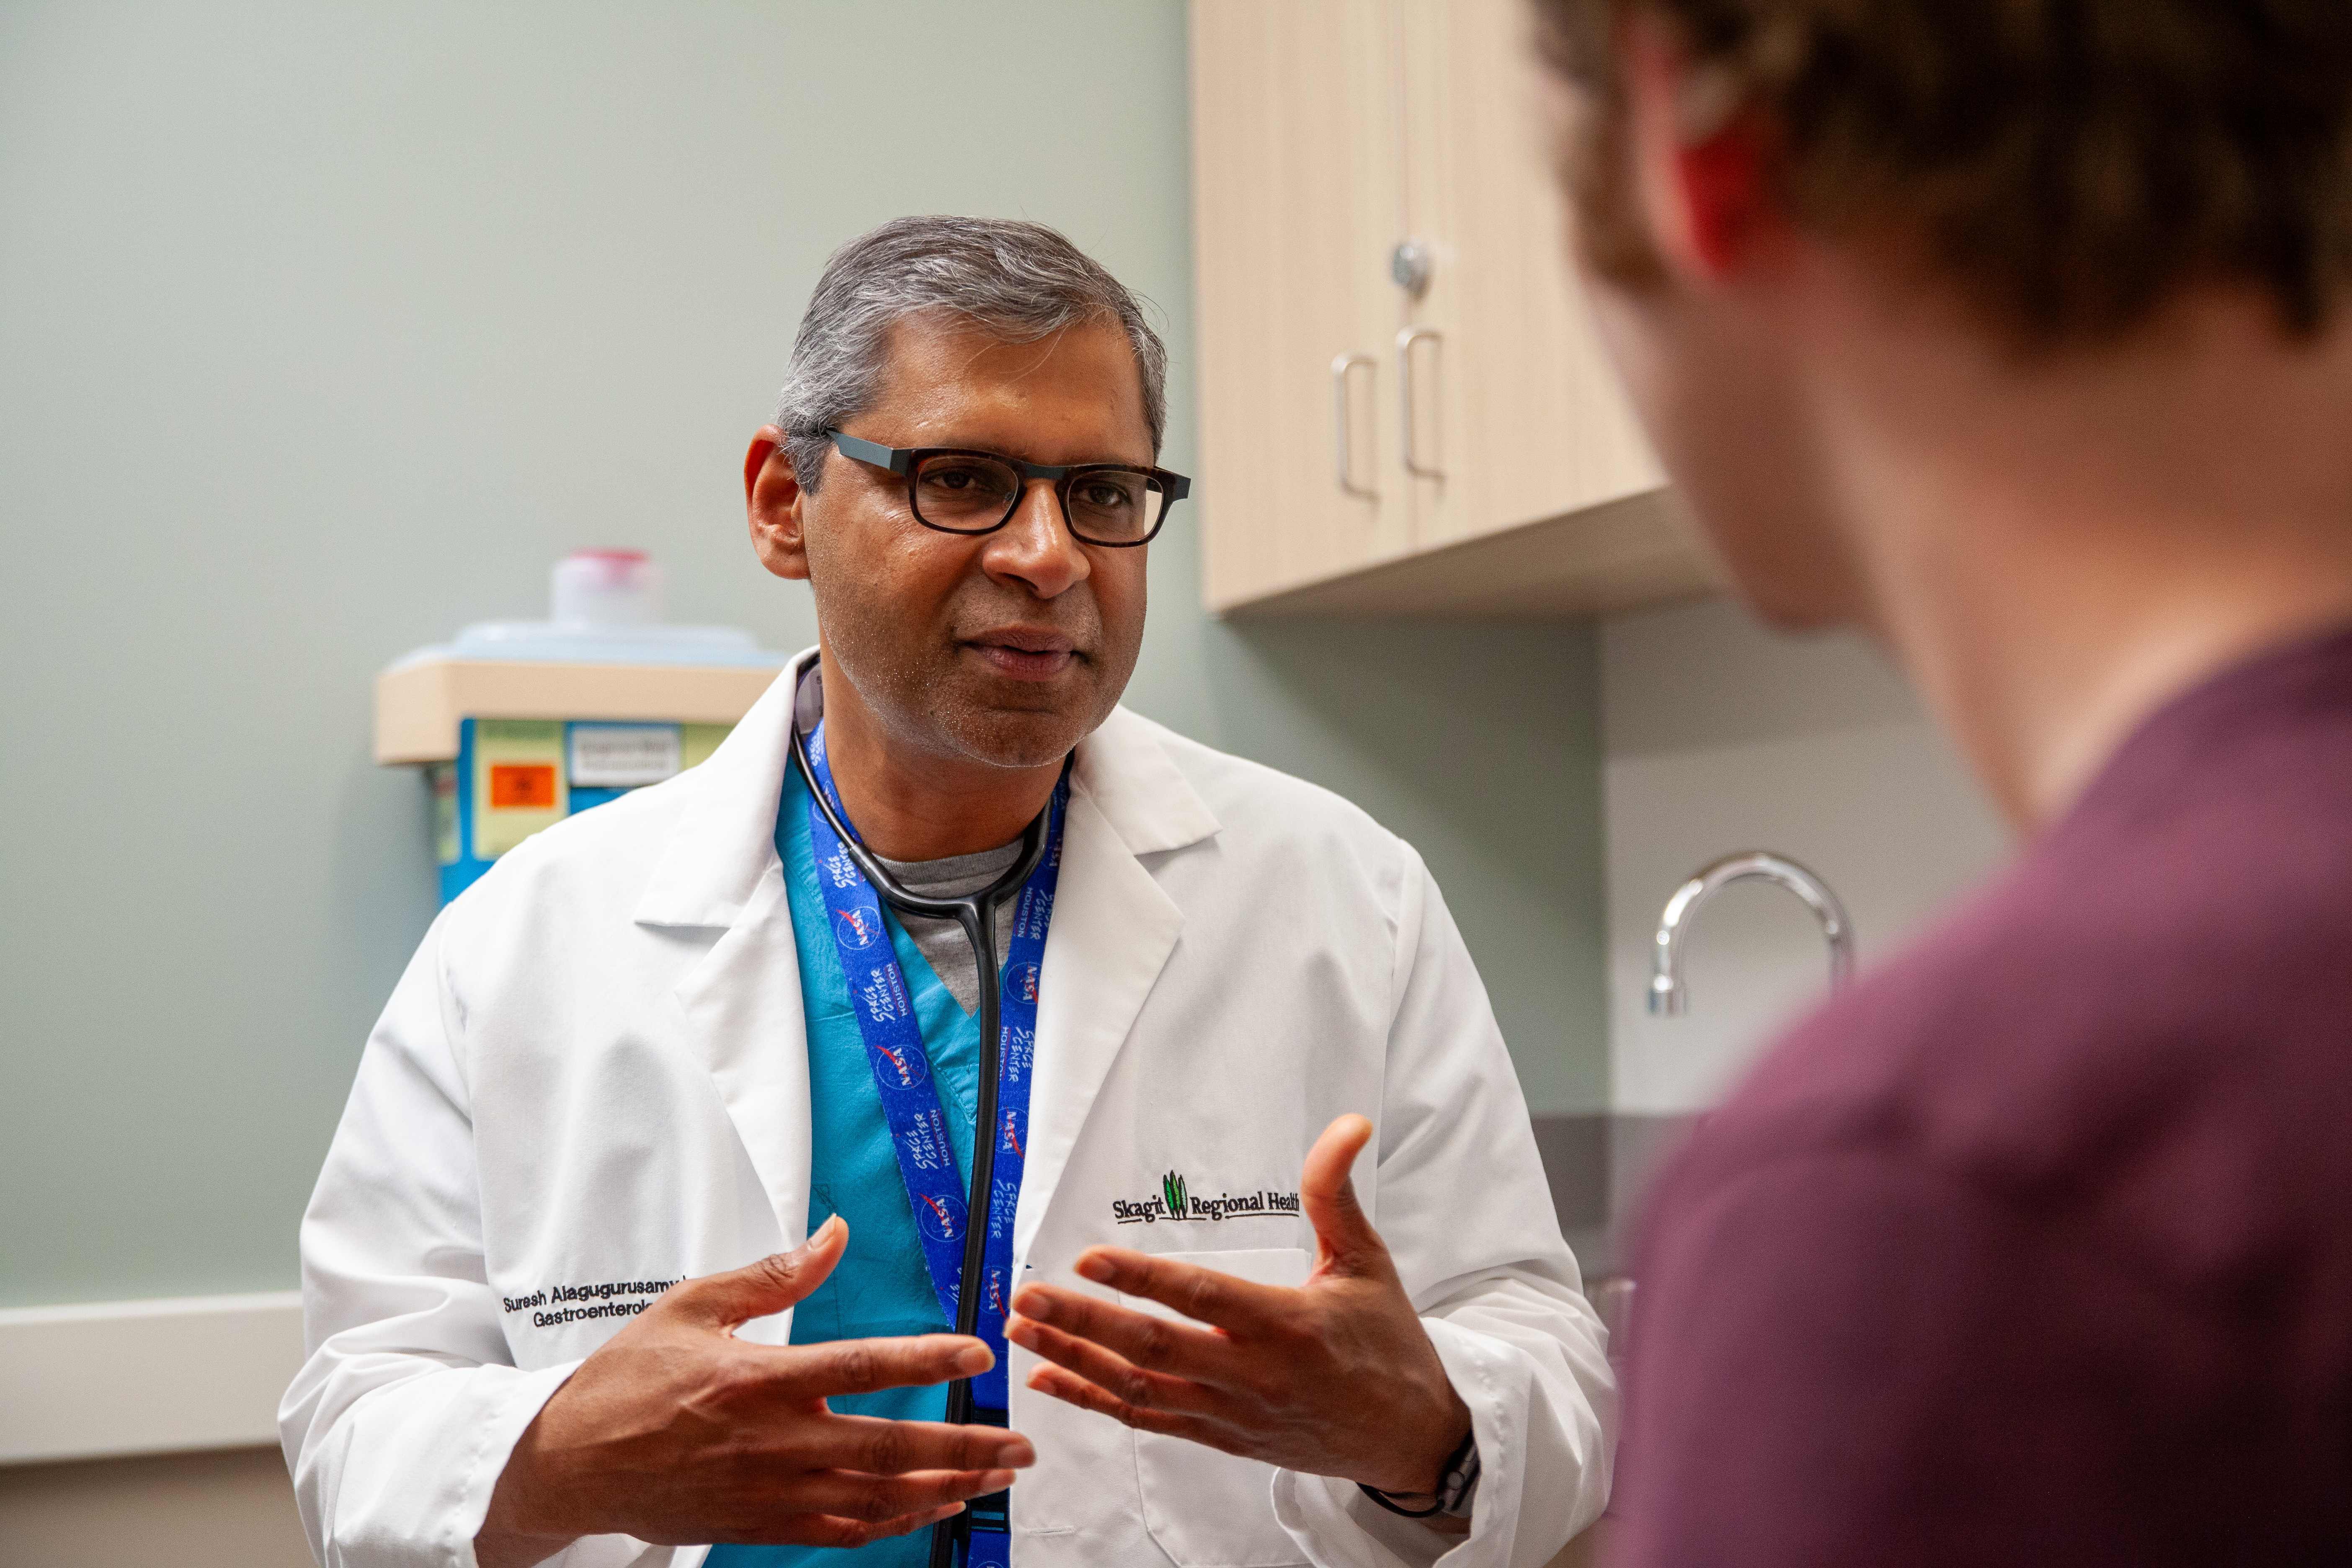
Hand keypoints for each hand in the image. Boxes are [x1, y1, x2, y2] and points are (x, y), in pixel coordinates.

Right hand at [476, 1217, 1035, 1567]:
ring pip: (876, 1498)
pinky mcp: (761, 1526)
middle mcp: (771, 1441)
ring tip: (995, 1478)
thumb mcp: (695, 1306)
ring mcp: (769, 1492)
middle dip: (963, 1446)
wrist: (572, 1461)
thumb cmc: (628, 1379)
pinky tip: (934, 1507)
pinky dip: (896, 1523)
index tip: (977, 1353)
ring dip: (944, 1488)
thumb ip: (774, 1274)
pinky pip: (843, 1533)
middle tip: (1019, 1443)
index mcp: (756, 1379)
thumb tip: (834, 1234)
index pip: (859, 1365)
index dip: (924, 1359)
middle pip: (886, 1446)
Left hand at [1006, 1114, 1469, 1497]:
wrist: (1409, 1437)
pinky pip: (1148, 1421)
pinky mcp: (1220, 1437)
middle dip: (1083, 1322)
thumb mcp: (1368, 1262)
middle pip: (1154, 1348)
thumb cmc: (1388, 1344)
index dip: (1141, 1278)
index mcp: (1287, 1324)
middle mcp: (1252, 1374)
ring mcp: (1231, 1413)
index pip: (1200, 1296)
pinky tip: (1052, 1379)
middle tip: (1027, 1295)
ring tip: (1023, 1328)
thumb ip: (1337, 1193)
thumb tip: (1347, 1124)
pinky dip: (1095, 1401)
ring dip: (1075, 1359)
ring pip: (1140, 1390)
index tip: (1088, 1258)